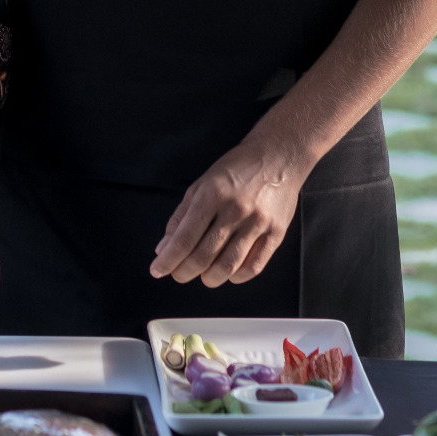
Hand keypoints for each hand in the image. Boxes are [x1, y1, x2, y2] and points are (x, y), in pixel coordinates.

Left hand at [150, 138, 305, 287]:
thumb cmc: (236, 169)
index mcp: (212, 195)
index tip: (157, 270)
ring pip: (228, 266)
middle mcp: (235, 210)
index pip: (184, 238)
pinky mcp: (276, 233)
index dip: (168, 260)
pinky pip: (254, 266)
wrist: (278, 157)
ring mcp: (257, 223)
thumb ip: (181, 217)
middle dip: (185, 272)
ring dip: (210, 278)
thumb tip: (164, 248)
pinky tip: (229, 273)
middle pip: (204, 256)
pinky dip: (237, 277)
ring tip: (203, 276)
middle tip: (179, 274)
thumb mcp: (201, 184)